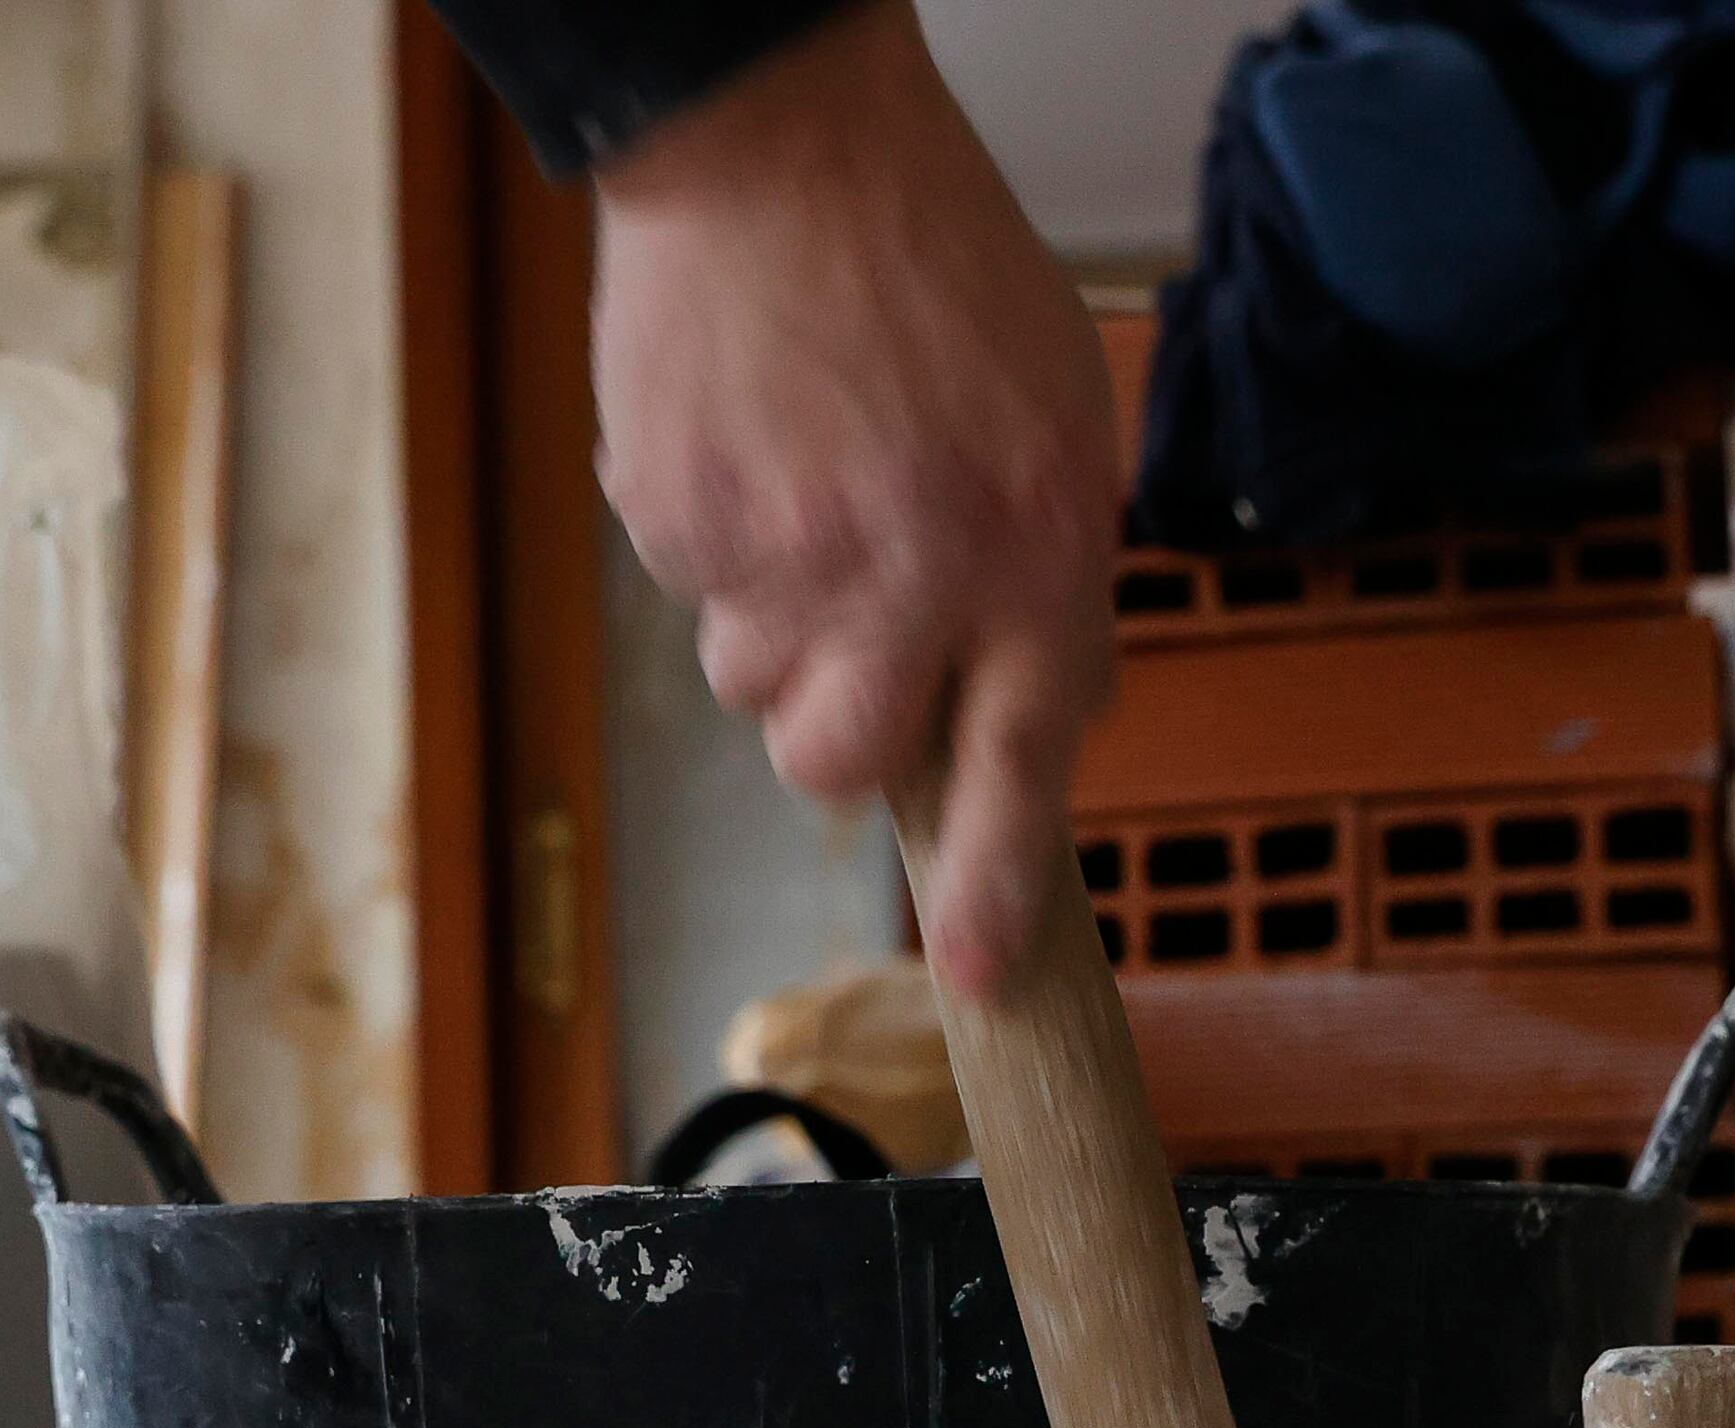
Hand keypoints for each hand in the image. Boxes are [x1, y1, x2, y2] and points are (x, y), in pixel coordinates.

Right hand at [587, 3, 1117, 999]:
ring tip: (796, 491)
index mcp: (1032, 549)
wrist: (781, 146)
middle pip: (840, 762)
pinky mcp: (677, 520)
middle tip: (844, 635)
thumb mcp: (1057, 423)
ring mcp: (780, 554)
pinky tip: (747, 439)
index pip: (1020, 763)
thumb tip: (1031, 722)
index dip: (994, 884)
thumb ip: (1048, 582)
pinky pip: (687, 592)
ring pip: (751, 688)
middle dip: (836, 725)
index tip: (981, 975)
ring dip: (771, 625)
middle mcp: (910, 572)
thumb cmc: (932, 272)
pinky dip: (712, 536)